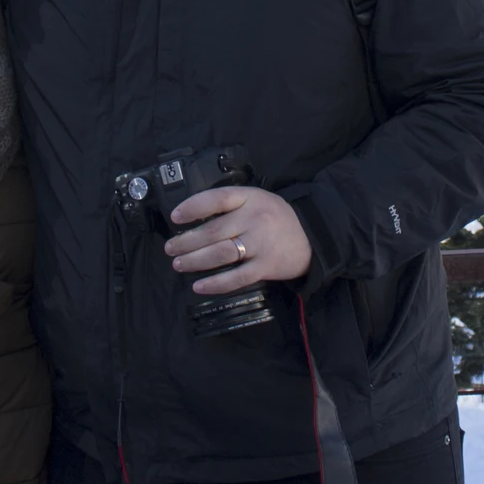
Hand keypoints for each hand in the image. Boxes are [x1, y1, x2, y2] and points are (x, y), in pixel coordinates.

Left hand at [164, 187, 312, 292]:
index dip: (193, 207)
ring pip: (220, 254)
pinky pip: (236, 278)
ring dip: (195, 260)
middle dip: (186, 241)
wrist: (312, 236)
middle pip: (213, 231)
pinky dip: (215, 283)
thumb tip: (193, 218)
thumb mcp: (257, 199)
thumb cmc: (276, 217)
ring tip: (179, 264)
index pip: (217, 198)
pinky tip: (199, 286)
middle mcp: (254, 219)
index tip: (175, 217)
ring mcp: (260, 244)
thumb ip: (231, 204)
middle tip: (170, 248)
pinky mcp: (265, 266)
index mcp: (250, 198)